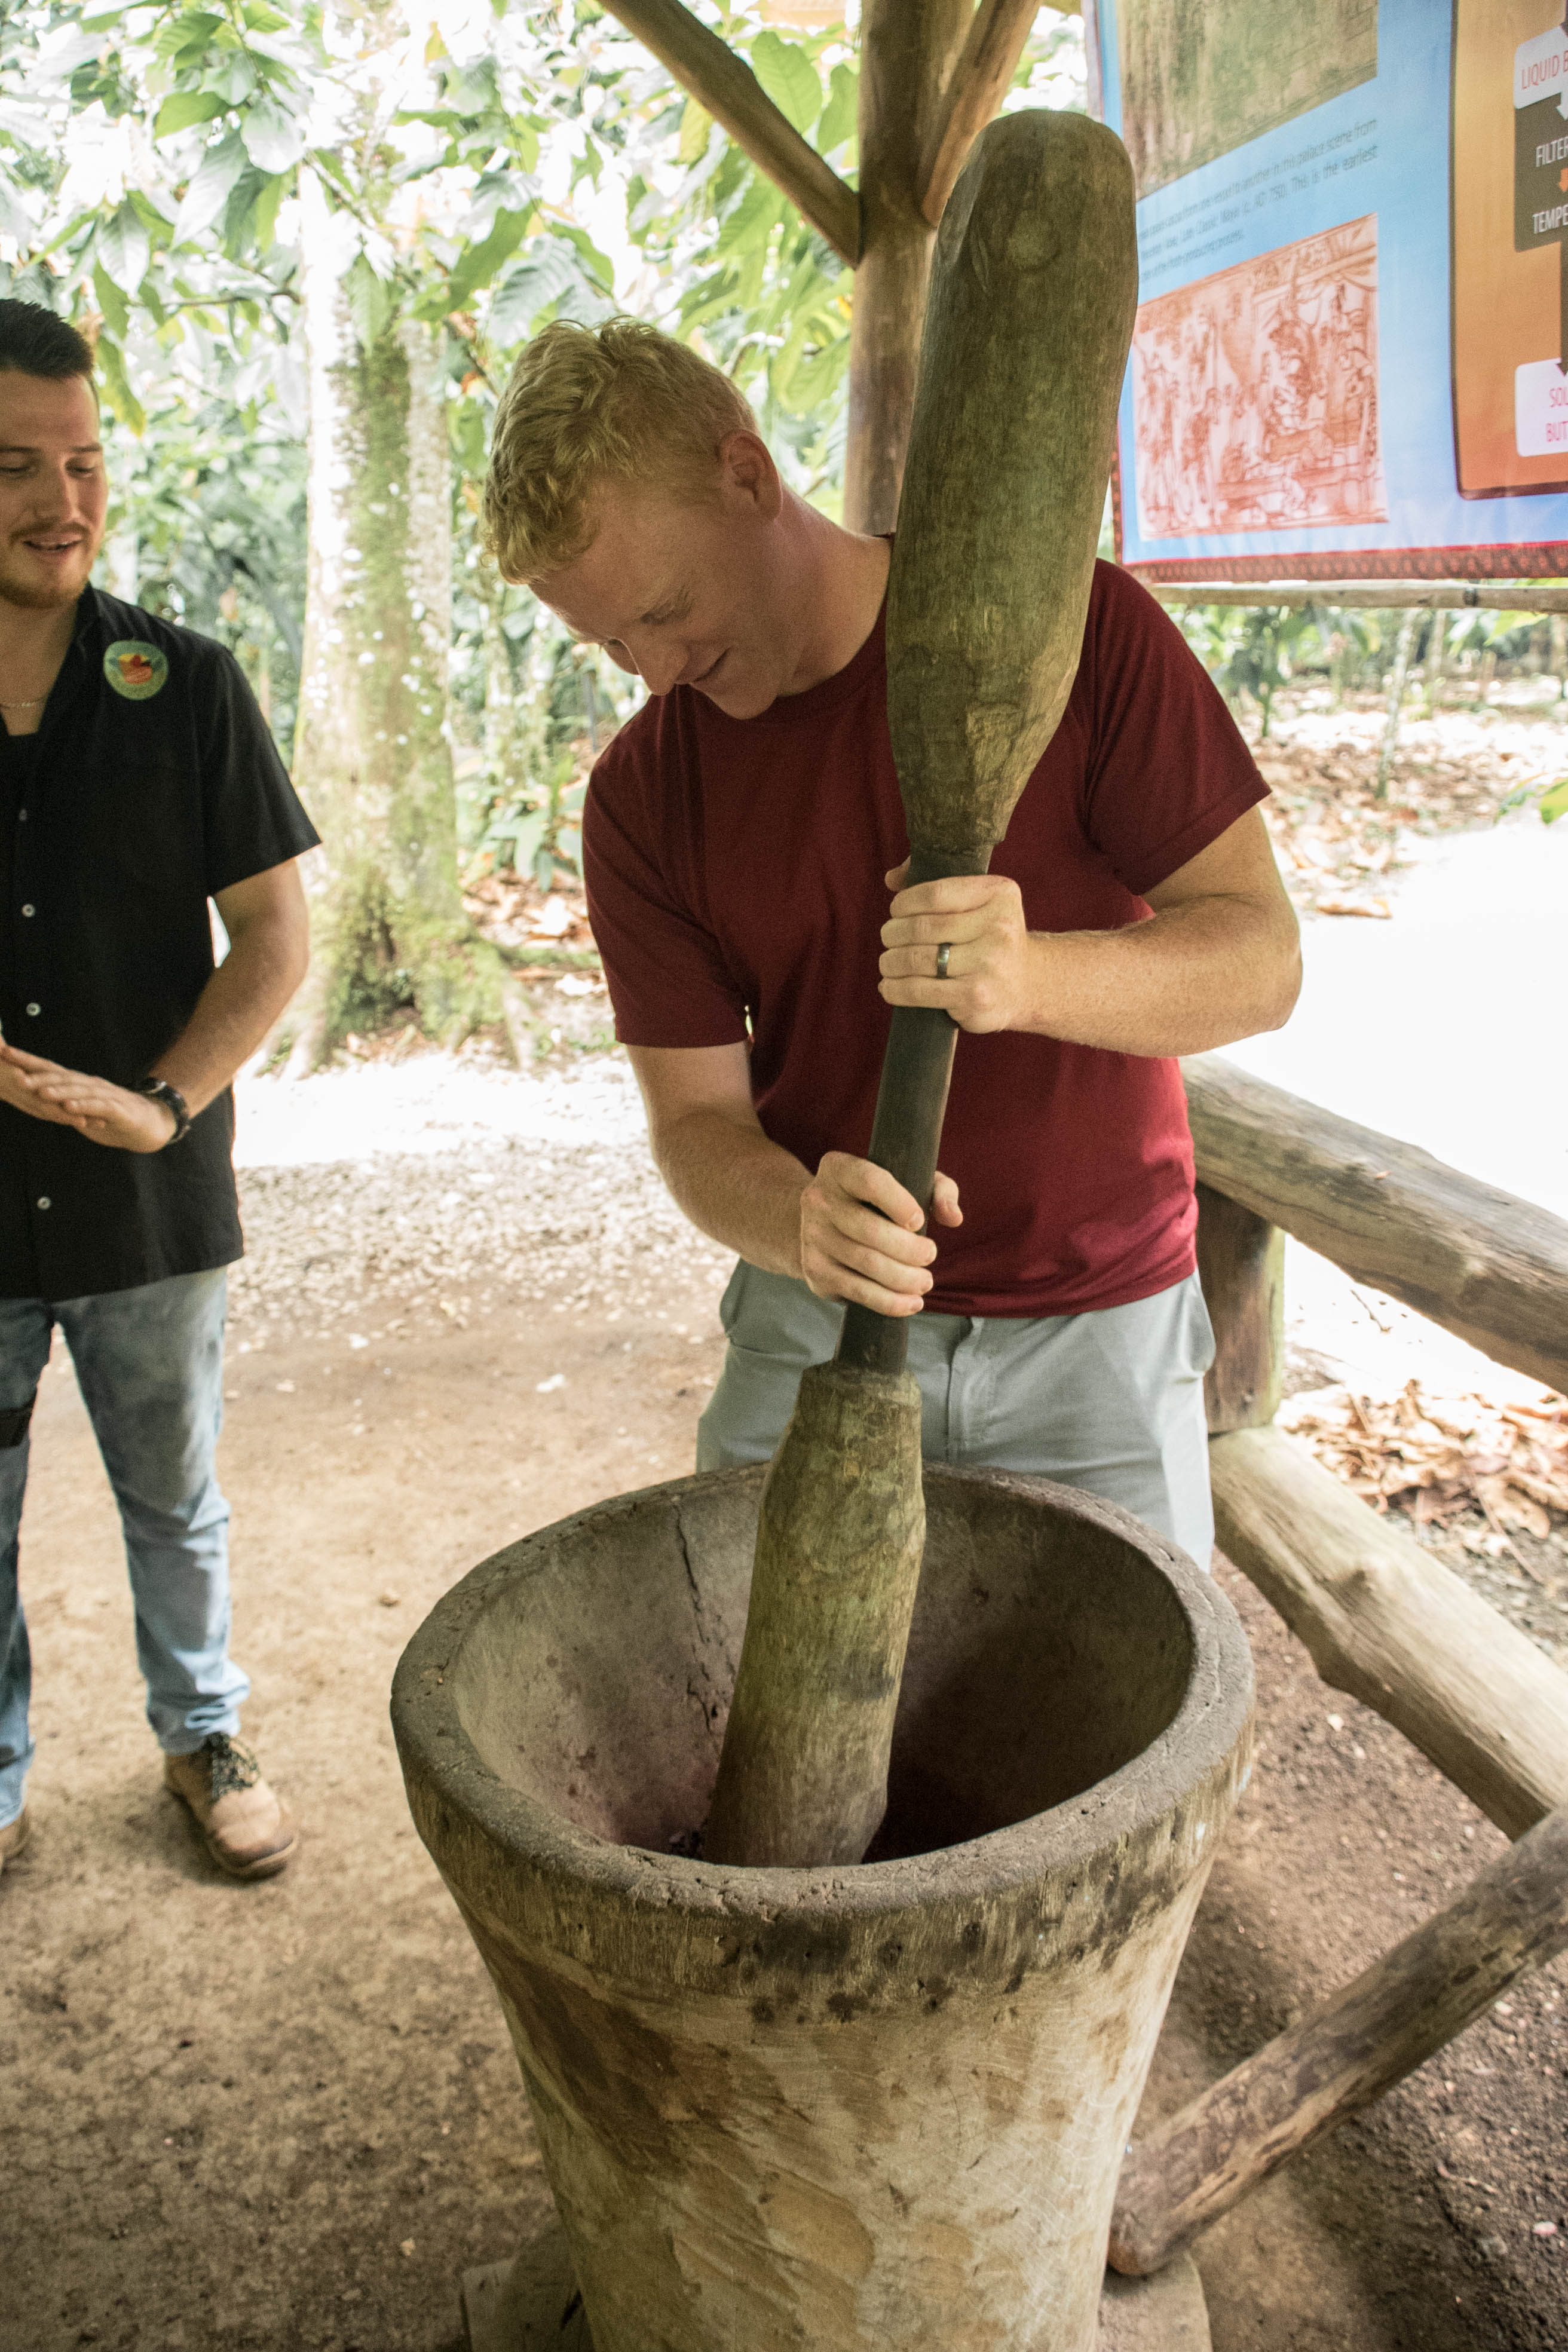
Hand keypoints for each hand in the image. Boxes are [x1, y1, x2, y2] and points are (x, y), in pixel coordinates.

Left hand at [0, 1042, 176, 1151]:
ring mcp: (103, 1095)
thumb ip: (58, 1100)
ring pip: (77, 1089)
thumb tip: (29, 1094)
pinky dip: (82, 1105)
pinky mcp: (117, 1110)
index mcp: (77, 1083)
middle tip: (11, 1065)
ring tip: (36, 1088)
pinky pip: (97, 1106)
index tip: (3, 1051)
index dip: (25, 1060)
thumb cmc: (109, 1115)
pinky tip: (68, 1106)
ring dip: (56, 1088)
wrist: (149, 1122)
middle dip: (33, 1070)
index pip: (47, 1068)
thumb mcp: (78, 1108)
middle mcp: (88, 1084)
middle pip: (58, 1075)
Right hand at [798, 1150, 961, 1316]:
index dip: (899, 1203)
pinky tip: (911, 1303)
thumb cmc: (876, 1200)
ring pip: (866, 1263)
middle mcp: (818, 1200)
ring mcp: (812, 1236)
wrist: (822, 1224)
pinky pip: (857, 1291)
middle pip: (869, 1229)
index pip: (870, 1182)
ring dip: (904, 1279)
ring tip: (925, 1282)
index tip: (920, 1221)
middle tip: (930, 1255)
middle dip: (909, 1249)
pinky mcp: (815, 1270)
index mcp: (839, 1169)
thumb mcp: (907, 1181)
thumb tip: (953, 1217)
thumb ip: (938, 1190)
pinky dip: (889, 1302)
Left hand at [878, 864, 1038, 1033]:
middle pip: (922, 927)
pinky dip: (894, 988)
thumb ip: (938, 884)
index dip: (904, 902)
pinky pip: (918, 990)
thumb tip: (892, 878)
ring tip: (888, 962)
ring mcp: (988, 965)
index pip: (935, 894)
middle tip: (889, 938)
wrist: (1025, 985)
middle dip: (893, 933)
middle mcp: (999, 928)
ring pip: (915, 959)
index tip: (897, 910)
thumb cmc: (988, 937)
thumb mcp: (979, 901)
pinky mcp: (975, 997)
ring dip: (890, 961)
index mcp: (999, 894)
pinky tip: (889, 986)